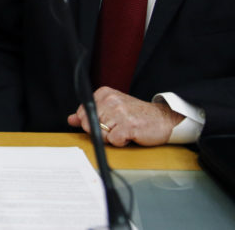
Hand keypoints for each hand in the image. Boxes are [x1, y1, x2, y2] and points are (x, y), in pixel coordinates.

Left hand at [66, 86, 182, 146]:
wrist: (162, 119)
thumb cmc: (136, 115)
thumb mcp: (111, 110)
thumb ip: (90, 114)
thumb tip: (71, 119)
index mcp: (104, 93)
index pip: (82, 113)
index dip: (92, 123)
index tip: (107, 121)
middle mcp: (111, 100)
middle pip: (90, 124)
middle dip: (102, 131)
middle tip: (117, 126)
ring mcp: (119, 112)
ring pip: (100, 134)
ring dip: (112, 138)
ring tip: (125, 129)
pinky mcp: (128, 125)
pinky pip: (113, 141)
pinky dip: (121, 142)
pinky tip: (130, 135)